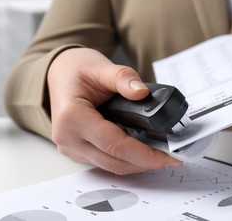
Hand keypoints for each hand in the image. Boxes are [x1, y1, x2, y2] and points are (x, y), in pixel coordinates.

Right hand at [47, 48, 181, 173]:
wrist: (60, 74)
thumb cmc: (77, 70)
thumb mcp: (101, 67)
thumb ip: (123, 78)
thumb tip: (142, 93)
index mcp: (72, 117)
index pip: (114, 145)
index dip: (144, 154)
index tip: (168, 156)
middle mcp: (68, 138)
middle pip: (114, 162)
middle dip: (146, 163)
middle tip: (171, 158)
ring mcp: (71, 147)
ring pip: (110, 166)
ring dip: (137, 164)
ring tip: (161, 155)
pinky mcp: (77, 151)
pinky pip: (105, 161)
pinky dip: (126, 159)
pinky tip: (143, 152)